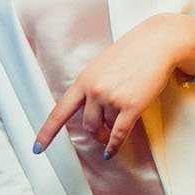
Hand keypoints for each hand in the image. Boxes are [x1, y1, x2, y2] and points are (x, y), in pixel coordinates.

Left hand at [35, 14, 194, 157]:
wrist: (156, 43)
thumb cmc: (131, 53)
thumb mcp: (101, 67)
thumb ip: (92, 87)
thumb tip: (91, 112)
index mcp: (83, 81)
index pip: (60, 112)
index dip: (47, 132)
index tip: (38, 148)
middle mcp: (94, 91)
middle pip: (87, 125)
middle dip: (95, 132)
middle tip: (102, 135)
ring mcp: (112, 99)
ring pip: (107, 127)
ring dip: (112, 128)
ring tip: (121, 119)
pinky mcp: (131, 106)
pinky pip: (118, 134)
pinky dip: (114, 146)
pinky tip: (111, 152)